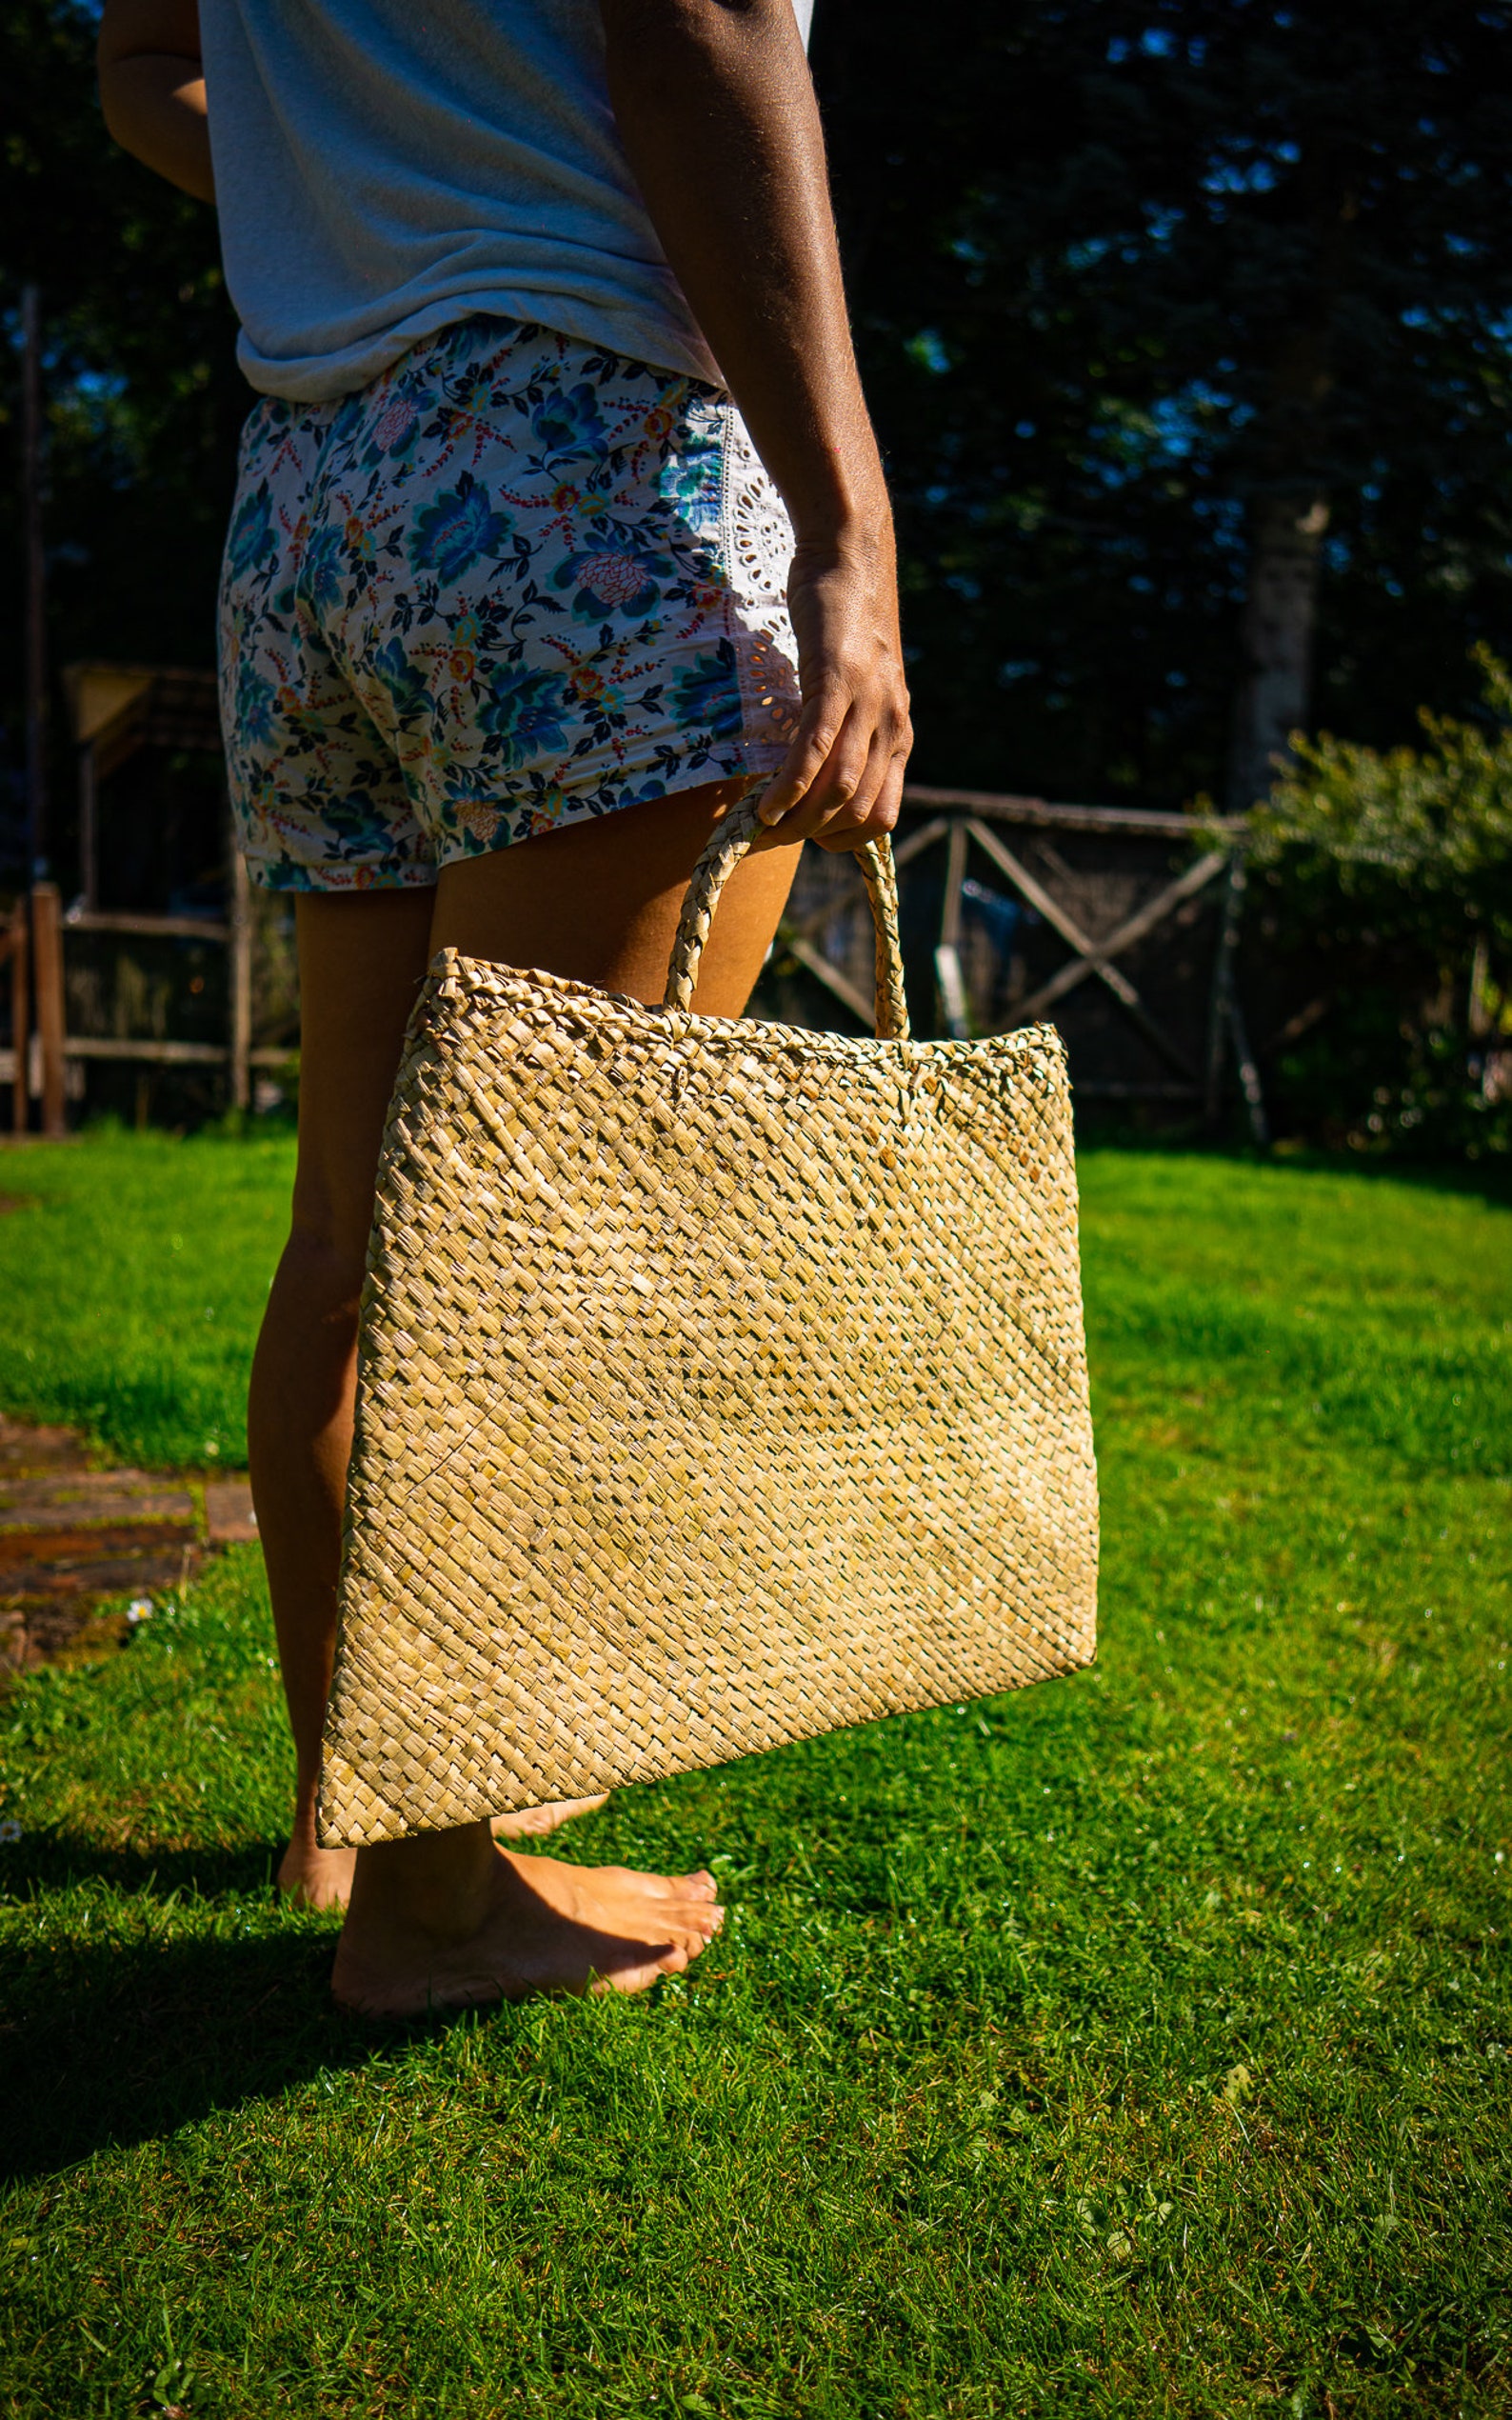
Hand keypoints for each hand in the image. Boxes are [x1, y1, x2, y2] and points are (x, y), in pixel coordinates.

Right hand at [753, 526, 912, 854]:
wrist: (849, 555)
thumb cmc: (844, 621)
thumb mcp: (859, 687)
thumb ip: (850, 730)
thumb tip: (816, 774)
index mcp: (899, 735)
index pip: (881, 818)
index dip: (843, 841)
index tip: (806, 836)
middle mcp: (892, 727)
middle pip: (857, 812)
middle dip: (812, 837)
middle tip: (771, 836)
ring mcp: (868, 704)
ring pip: (838, 790)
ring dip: (798, 820)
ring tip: (763, 827)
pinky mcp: (838, 680)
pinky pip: (816, 750)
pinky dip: (790, 786)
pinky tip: (766, 805)